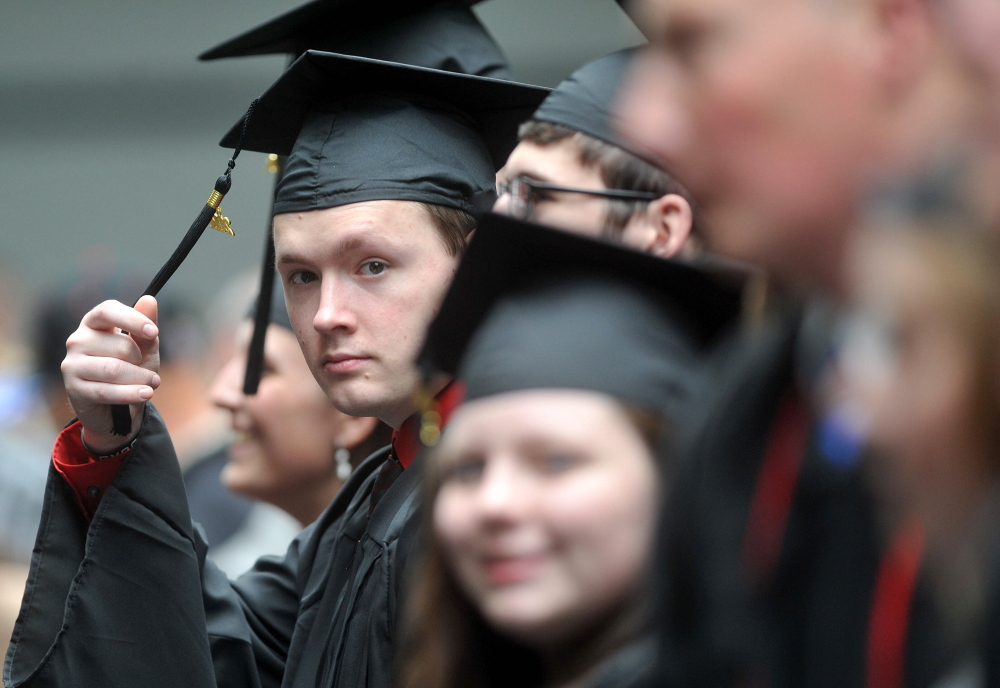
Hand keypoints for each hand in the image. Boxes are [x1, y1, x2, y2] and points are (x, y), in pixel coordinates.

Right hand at [61, 295, 160, 452]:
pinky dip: (130, 393)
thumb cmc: (130, 369)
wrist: (115, 407)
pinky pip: (106, 391)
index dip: (132, 319)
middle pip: (118, 345)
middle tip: (150, 372)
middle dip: (140, 359)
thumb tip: (149, 299)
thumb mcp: (144, 349)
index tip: (154, 332)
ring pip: (113, 369)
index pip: (107, 311)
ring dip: (140, 378)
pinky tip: (146, 394)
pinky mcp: (73, 388)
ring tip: (152, 384)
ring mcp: (72, 364)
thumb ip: (146, 327)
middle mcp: (78, 340)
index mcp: (94, 324)